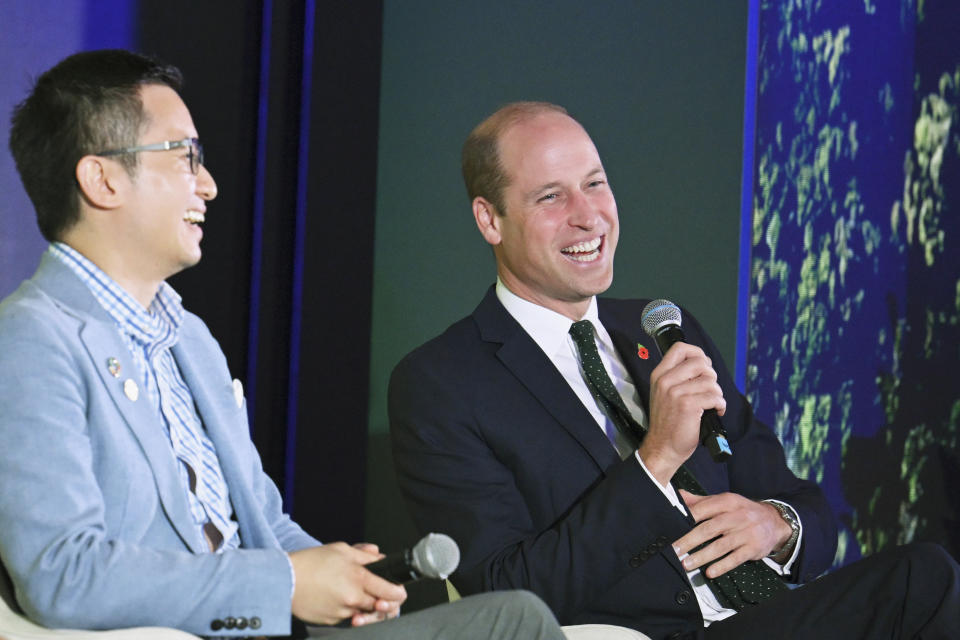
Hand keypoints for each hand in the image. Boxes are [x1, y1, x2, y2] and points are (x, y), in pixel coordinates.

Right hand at [288, 542, 406, 625]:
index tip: (397, 590)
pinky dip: (346, 609)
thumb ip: (365, 555)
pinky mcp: (331, 622)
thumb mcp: (341, 550)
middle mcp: (353, 598)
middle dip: (381, 600)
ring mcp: (342, 612)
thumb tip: (379, 556)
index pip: (392, 592)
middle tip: (376, 592)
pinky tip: (335, 597)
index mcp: (359, 578)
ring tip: (350, 592)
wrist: (283, 580)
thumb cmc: (310, 562)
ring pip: (363, 613)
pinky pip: (346, 617)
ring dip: (362, 605)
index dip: (398, 592)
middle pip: (380, 606)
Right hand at [639, 342, 725, 484]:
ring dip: (717, 393)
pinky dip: (720, 405)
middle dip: (711, 375)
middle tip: (709, 389)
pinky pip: (714, 396)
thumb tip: (703, 364)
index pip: (680, 348)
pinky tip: (715, 411)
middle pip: (700, 362)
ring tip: (712, 403)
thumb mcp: (664, 394)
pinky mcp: (688, 405)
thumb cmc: (668, 423)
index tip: (704, 365)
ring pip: (710, 380)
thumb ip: (677, 377)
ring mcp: (675, 392)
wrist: (662, 448)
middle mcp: (665, 381)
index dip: (697, 353)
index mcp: (659, 375)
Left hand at [672, 490, 792, 577]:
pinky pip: (735, 559)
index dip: (687, 518)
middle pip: (709, 529)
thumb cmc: (741, 511)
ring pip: (721, 546)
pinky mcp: (753, 548)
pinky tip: (710, 572)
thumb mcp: (724, 501)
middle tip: (674, 550)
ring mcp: (746, 533)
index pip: (704, 509)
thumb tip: (677, 496)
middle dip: (689, 540)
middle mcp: (737, 516)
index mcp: (727, 502)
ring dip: (702, 556)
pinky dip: (722, 566)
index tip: (671, 528)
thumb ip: (700, 501)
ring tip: (687, 564)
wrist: (774, 521)